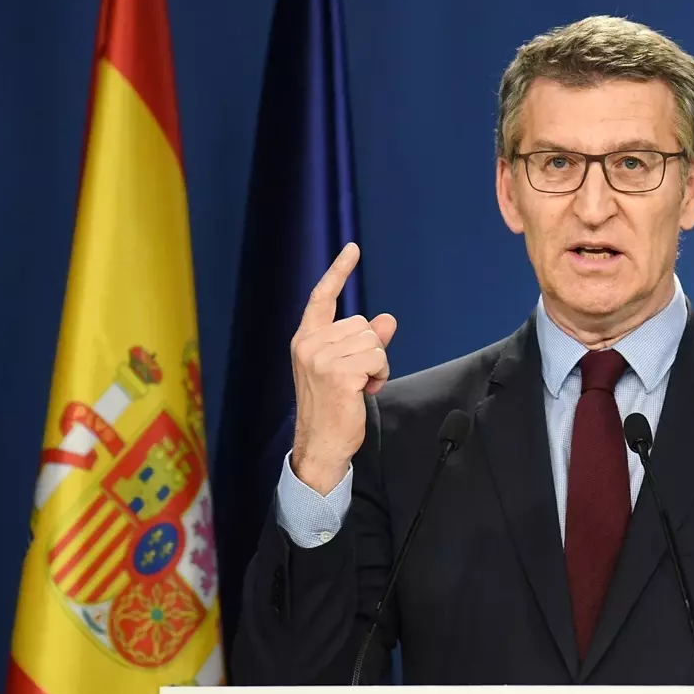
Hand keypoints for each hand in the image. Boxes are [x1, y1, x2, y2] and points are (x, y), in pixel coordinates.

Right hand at [288, 243, 396, 491]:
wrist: (321, 445)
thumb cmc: (333, 408)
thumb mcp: (346, 368)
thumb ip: (366, 342)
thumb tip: (388, 319)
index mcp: (306, 340)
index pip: (322, 297)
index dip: (338, 272)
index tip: (352, 249)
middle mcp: (309, 344)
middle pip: (362, 324)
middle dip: (371, 350)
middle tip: (358, 378)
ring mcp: (321, 357)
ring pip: (373, 340)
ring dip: (377, 365)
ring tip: (360, 386)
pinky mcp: (338, 372)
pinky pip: (378, 358)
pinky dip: (380, 375)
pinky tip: (364, 392)